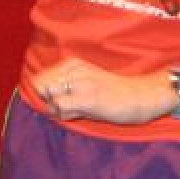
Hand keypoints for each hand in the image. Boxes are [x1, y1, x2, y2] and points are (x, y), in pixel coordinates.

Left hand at [33, 60, 174, 125]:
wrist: (139, 96)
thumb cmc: (112, 93)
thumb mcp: (86, 82)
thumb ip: (64, 89)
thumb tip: (44, 102)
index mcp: (72, 64)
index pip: (40, 78)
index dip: (45, 94)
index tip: (61, 100)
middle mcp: (74, 69)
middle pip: (40, 85)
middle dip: (47, 100)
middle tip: (68, 108)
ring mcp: (81, 82)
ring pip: (48, 95)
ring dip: (55, 108)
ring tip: (76, 110)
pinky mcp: (87, 98)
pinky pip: (59, 106)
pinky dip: (62, 114)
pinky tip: (78, 114)